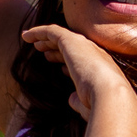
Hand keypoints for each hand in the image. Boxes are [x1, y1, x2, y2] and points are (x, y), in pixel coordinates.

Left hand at [22, 24, 136, 119]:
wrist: (110, 94)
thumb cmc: (102, 106)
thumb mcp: (88, 105)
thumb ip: (80, 101)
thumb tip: (71, 99)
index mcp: (102, 68)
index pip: (83, 61)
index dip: (71, 63)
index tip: (60, 69)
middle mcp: (94, 53)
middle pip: (72, 47)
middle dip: (57, 48)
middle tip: (43, 51)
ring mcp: (83, 46)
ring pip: (61, 37)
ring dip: (46, 38)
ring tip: (31, 41)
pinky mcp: (71, 41)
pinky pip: (52, 31)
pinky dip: (38, 31)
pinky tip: (26, 36)